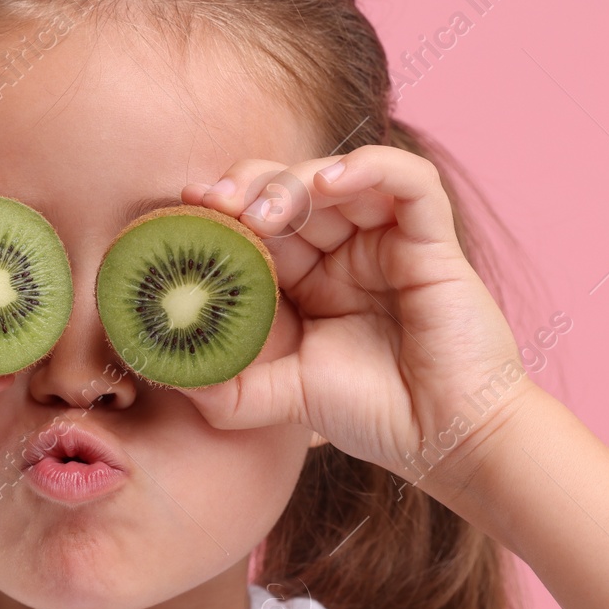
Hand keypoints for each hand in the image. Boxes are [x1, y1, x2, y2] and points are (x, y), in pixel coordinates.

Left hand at [179, 144, 537, 497]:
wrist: (445, 440)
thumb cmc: (376, 416)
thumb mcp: (282, 398)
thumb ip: (228, 386)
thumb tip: (163, 368)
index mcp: (312, 280)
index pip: (262, 223)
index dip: (224, 209)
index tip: (187, 208)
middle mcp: (348, 252)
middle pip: (293, 189)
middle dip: (249, 186)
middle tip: (214, 201)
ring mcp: (391, 242)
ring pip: (340, 176)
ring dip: (296, 179)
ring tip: (265, 210)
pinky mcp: (433, 240)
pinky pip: (406, 180)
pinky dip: (368, 167)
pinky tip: (330, 182)